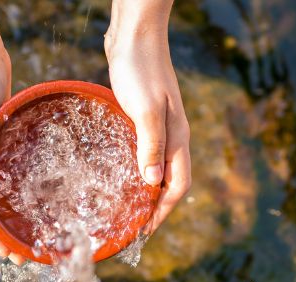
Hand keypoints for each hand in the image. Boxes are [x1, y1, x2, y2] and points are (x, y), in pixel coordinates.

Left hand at [105, 2, 191, 233]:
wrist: (135, 35)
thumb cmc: (140, 69)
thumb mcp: (145, 110)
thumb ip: (150, 146)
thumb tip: (152, 184)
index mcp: (177, 138)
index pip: (178, 186)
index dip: (163, 211)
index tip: (145, 232)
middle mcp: (172, 136)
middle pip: (170, 181)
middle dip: (156, 208)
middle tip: (133, 227)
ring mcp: (159, 126)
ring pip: (157, 168)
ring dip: (145, 190)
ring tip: (126, 208)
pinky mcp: (143, 116)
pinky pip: (144, 152)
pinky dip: (135, 169)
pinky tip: (117, 173)